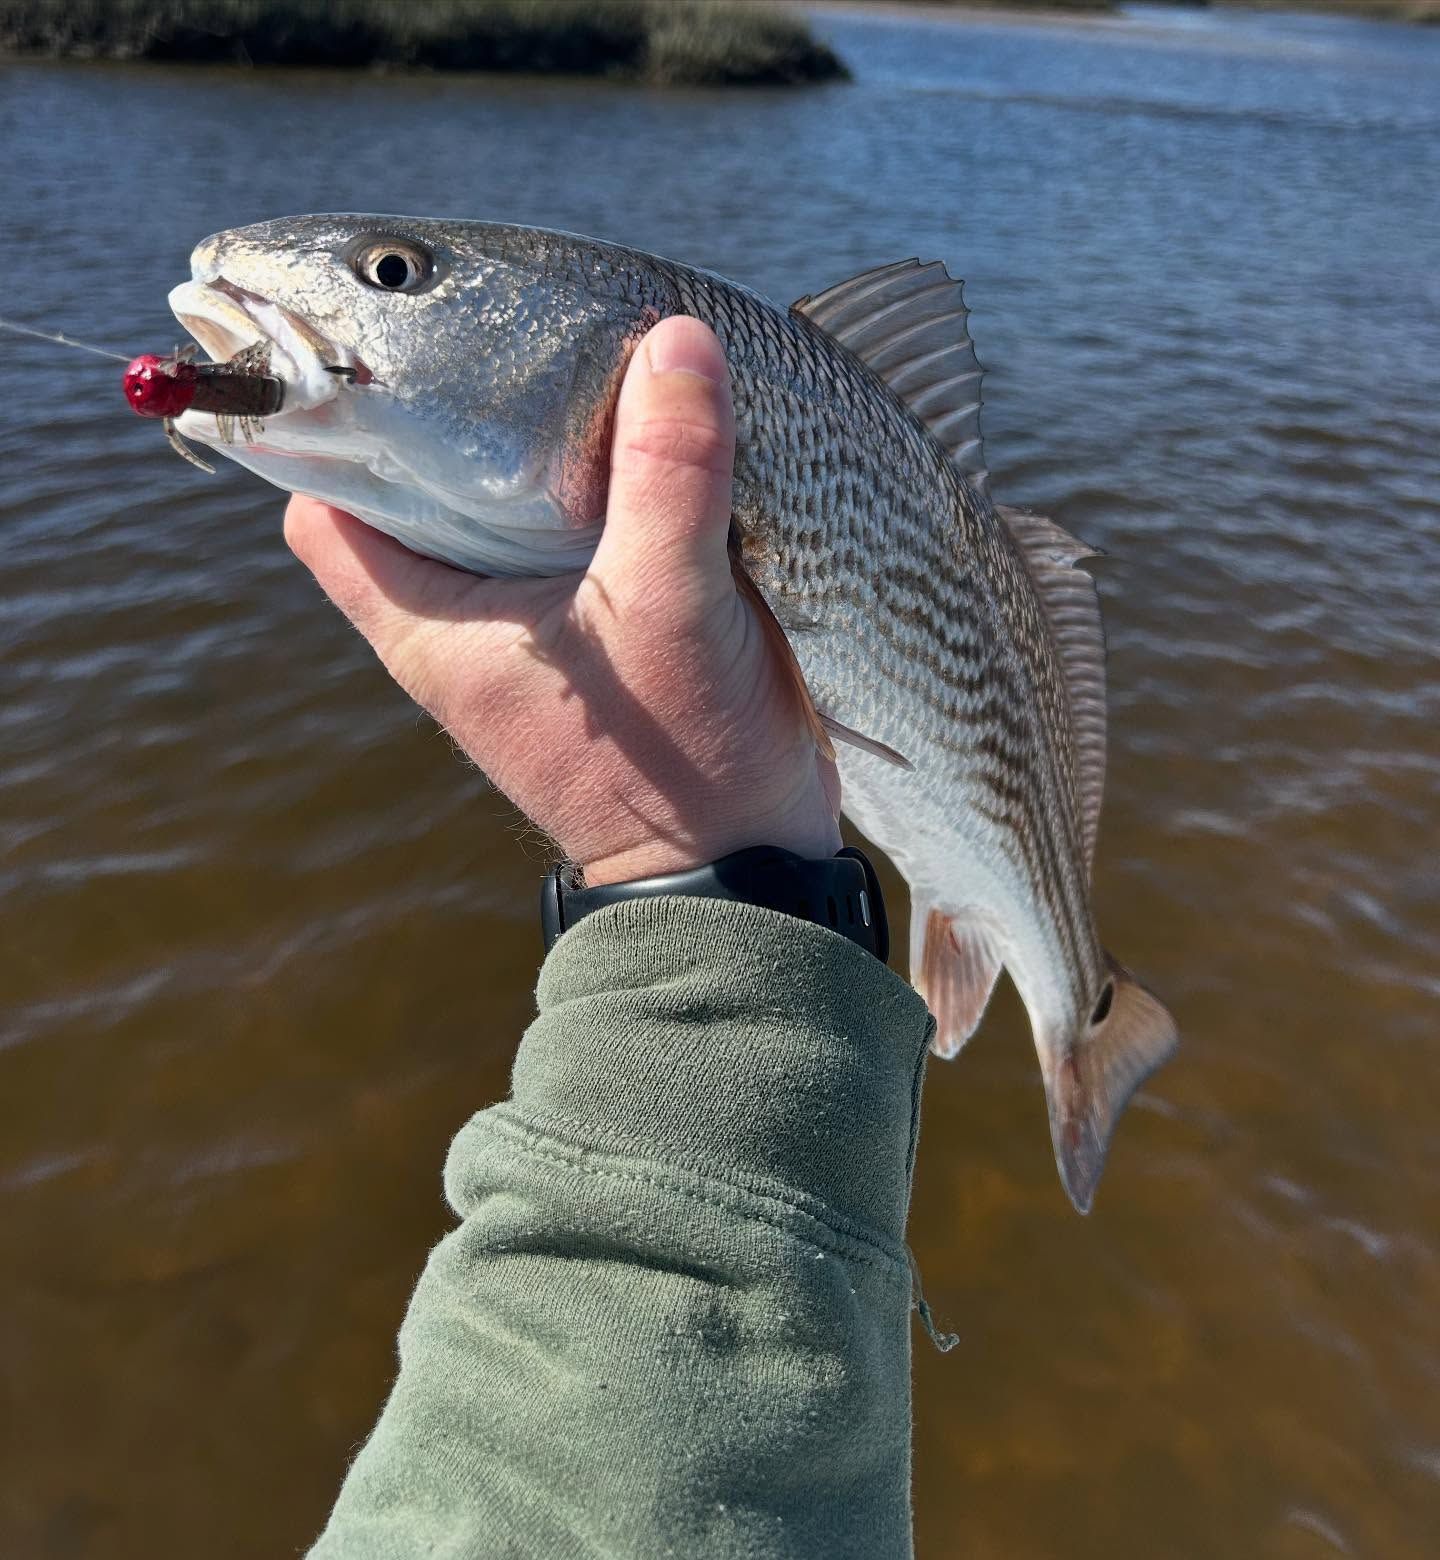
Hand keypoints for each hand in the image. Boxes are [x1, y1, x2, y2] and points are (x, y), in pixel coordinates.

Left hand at [284, 316, 840, 886]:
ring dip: (537, 447)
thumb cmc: (679, 764)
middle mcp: (460, 625)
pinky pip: (570, 537)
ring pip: (500, 509)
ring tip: (583, 360)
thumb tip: (676, 341)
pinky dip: (596, 487)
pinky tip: (643, 436)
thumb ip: (670, 475)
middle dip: (452, 412)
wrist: (741, 866)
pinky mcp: (590, 635)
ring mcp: (526, 632)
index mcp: (429, 624)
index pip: (325, 507)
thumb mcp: (670, 608)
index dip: (334, 427)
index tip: (382, 354)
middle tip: (503, 328)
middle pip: (414, 489)